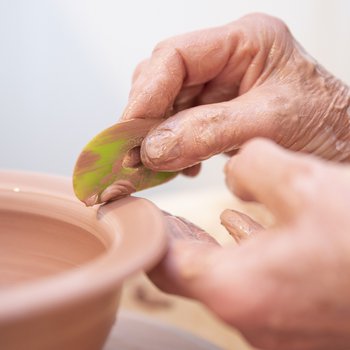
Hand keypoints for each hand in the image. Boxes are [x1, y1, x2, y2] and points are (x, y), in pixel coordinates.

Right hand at [122, 13, 349, 171]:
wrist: (343, 147)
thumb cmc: (327, 126)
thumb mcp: (271, 123)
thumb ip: (209, 132)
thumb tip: (153, 148)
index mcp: (245, 41)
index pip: (175, 55)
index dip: (146, 93)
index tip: (129, 130)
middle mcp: (226, 60)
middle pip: (163, 79)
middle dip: (147, 117)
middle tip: (138, 153)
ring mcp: (220, 87)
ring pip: (166, 105)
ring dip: (157, 136)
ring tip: (162, 164)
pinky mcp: (217, 113)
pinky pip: (179, 125)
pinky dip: (172, 148)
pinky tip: (183, 165)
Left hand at [150, 139, 349, 349]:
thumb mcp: (306, 183)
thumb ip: (254, 166)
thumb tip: (238, 167)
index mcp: (238, 288)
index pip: (163, 261)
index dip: (146, 231)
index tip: (136, 210)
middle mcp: (250, 317)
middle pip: (189, 273)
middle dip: (174, 238)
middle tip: (161, 210)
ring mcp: (276, 325)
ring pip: (223, 278)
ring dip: (208, 246)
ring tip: (198, 217)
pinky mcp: (300, 319)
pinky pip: (255, 283)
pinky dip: (244, 254)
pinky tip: (248, 229)